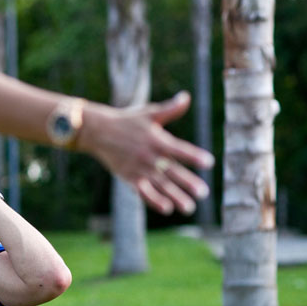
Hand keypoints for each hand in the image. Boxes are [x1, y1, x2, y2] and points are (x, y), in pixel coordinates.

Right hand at [80, 91, 214, 215]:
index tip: (209, 163)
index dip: (194, 156)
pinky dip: (154, 200)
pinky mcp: (129, 177)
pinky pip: (143, 192)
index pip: (179, 150)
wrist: (97, 131)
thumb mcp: (148, 113)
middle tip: (204, 193)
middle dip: (188, 183)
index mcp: (157, 139)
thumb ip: (170, 109)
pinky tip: (167, 208)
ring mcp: (139, 168)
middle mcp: (149, 156)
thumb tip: (187, 97)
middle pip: (172, 171)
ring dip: (175, 197)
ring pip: (160, 185)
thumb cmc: (126, 120)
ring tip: (189, 207)